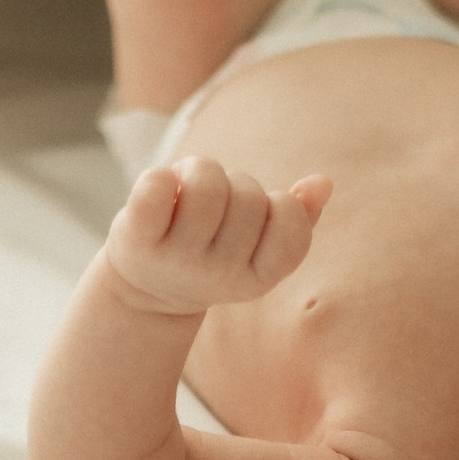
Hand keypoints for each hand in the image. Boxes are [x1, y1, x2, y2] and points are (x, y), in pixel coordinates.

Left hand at [104, 154, 332, 316]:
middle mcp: (216, 277)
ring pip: (207, 181)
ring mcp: (174, 259)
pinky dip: (159, 177)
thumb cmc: (211, 252)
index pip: (291, 223)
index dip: (279, 204)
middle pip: (248, 193)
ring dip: (198, 173)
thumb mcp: (259, 246)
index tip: (258, 216)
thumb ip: (298, 217)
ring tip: (186, 196)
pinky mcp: (135, 239)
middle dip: (234, 186)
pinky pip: (156, 186)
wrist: (145, 286)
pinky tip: (159, 192)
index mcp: (255, 280)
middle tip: (213, 208)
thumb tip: (323, 182)